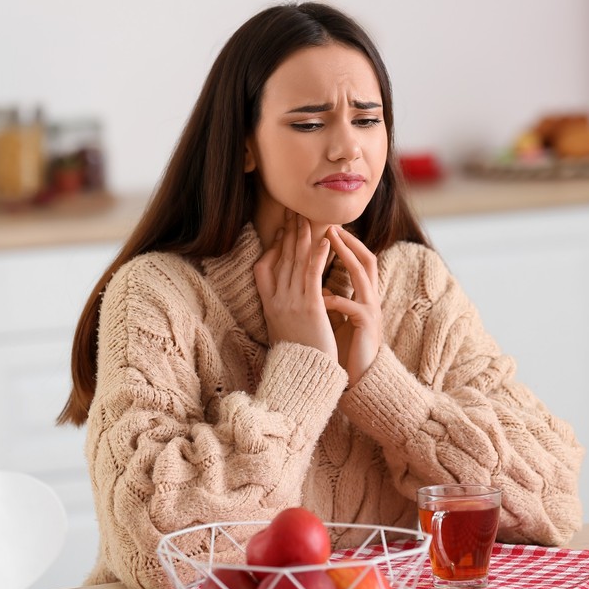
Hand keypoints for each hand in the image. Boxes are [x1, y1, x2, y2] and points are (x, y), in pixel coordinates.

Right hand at [254, 211, 337, 360]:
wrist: (303, 376)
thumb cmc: (298, 355)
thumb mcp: (282, 329)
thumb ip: (283, 309)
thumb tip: (286, 296)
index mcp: (268, 306)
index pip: (263, 269)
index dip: (272, 248)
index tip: (280, 231)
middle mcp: (277, 301)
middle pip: (281, 259)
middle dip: (287, 233)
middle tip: (293, 211)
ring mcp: (292, 303)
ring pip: (296, 262)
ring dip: (302, 237)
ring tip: (308, 217)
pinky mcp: (311, 308)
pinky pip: (313, 275)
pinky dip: (318, 255)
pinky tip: (325, 240)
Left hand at [323, 226, 381, 385]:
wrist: (360, 377)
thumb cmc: (345, 348)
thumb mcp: (337, 320)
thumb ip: (332, 302)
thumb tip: (317, 287)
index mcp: (362, 296)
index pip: (358, 261)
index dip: (346, 244)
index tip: (327, 228)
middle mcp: (370, 299)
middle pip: (365, 261)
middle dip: (349, 242)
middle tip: (331, 225)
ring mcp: (371, 312)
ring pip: (363, 276)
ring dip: (347, 257)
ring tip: (331, 244)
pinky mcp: (367, 327)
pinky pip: (353, 307)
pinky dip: (337, 300)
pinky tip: (323, 298)